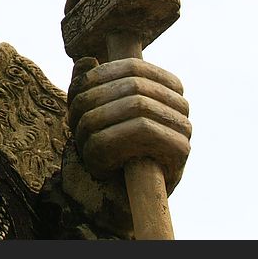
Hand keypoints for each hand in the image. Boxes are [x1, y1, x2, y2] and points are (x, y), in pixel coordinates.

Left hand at [67, 57, 190, 190]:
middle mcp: (179, 104)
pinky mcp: (180, 151)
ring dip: (97, 125)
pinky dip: (110, 144)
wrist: (116, 198)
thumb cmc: (104, 148)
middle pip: (132, 86)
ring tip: (82, 143)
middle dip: (94, 102)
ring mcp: (184, 127)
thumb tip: (87, 60)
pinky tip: (97, 160)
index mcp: (162, 86)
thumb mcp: (88, 111)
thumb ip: (84, 83)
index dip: (99, 77)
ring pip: (136, 106)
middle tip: (73, 123)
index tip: (77, 96)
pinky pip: (142, 132)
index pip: (132, 66)